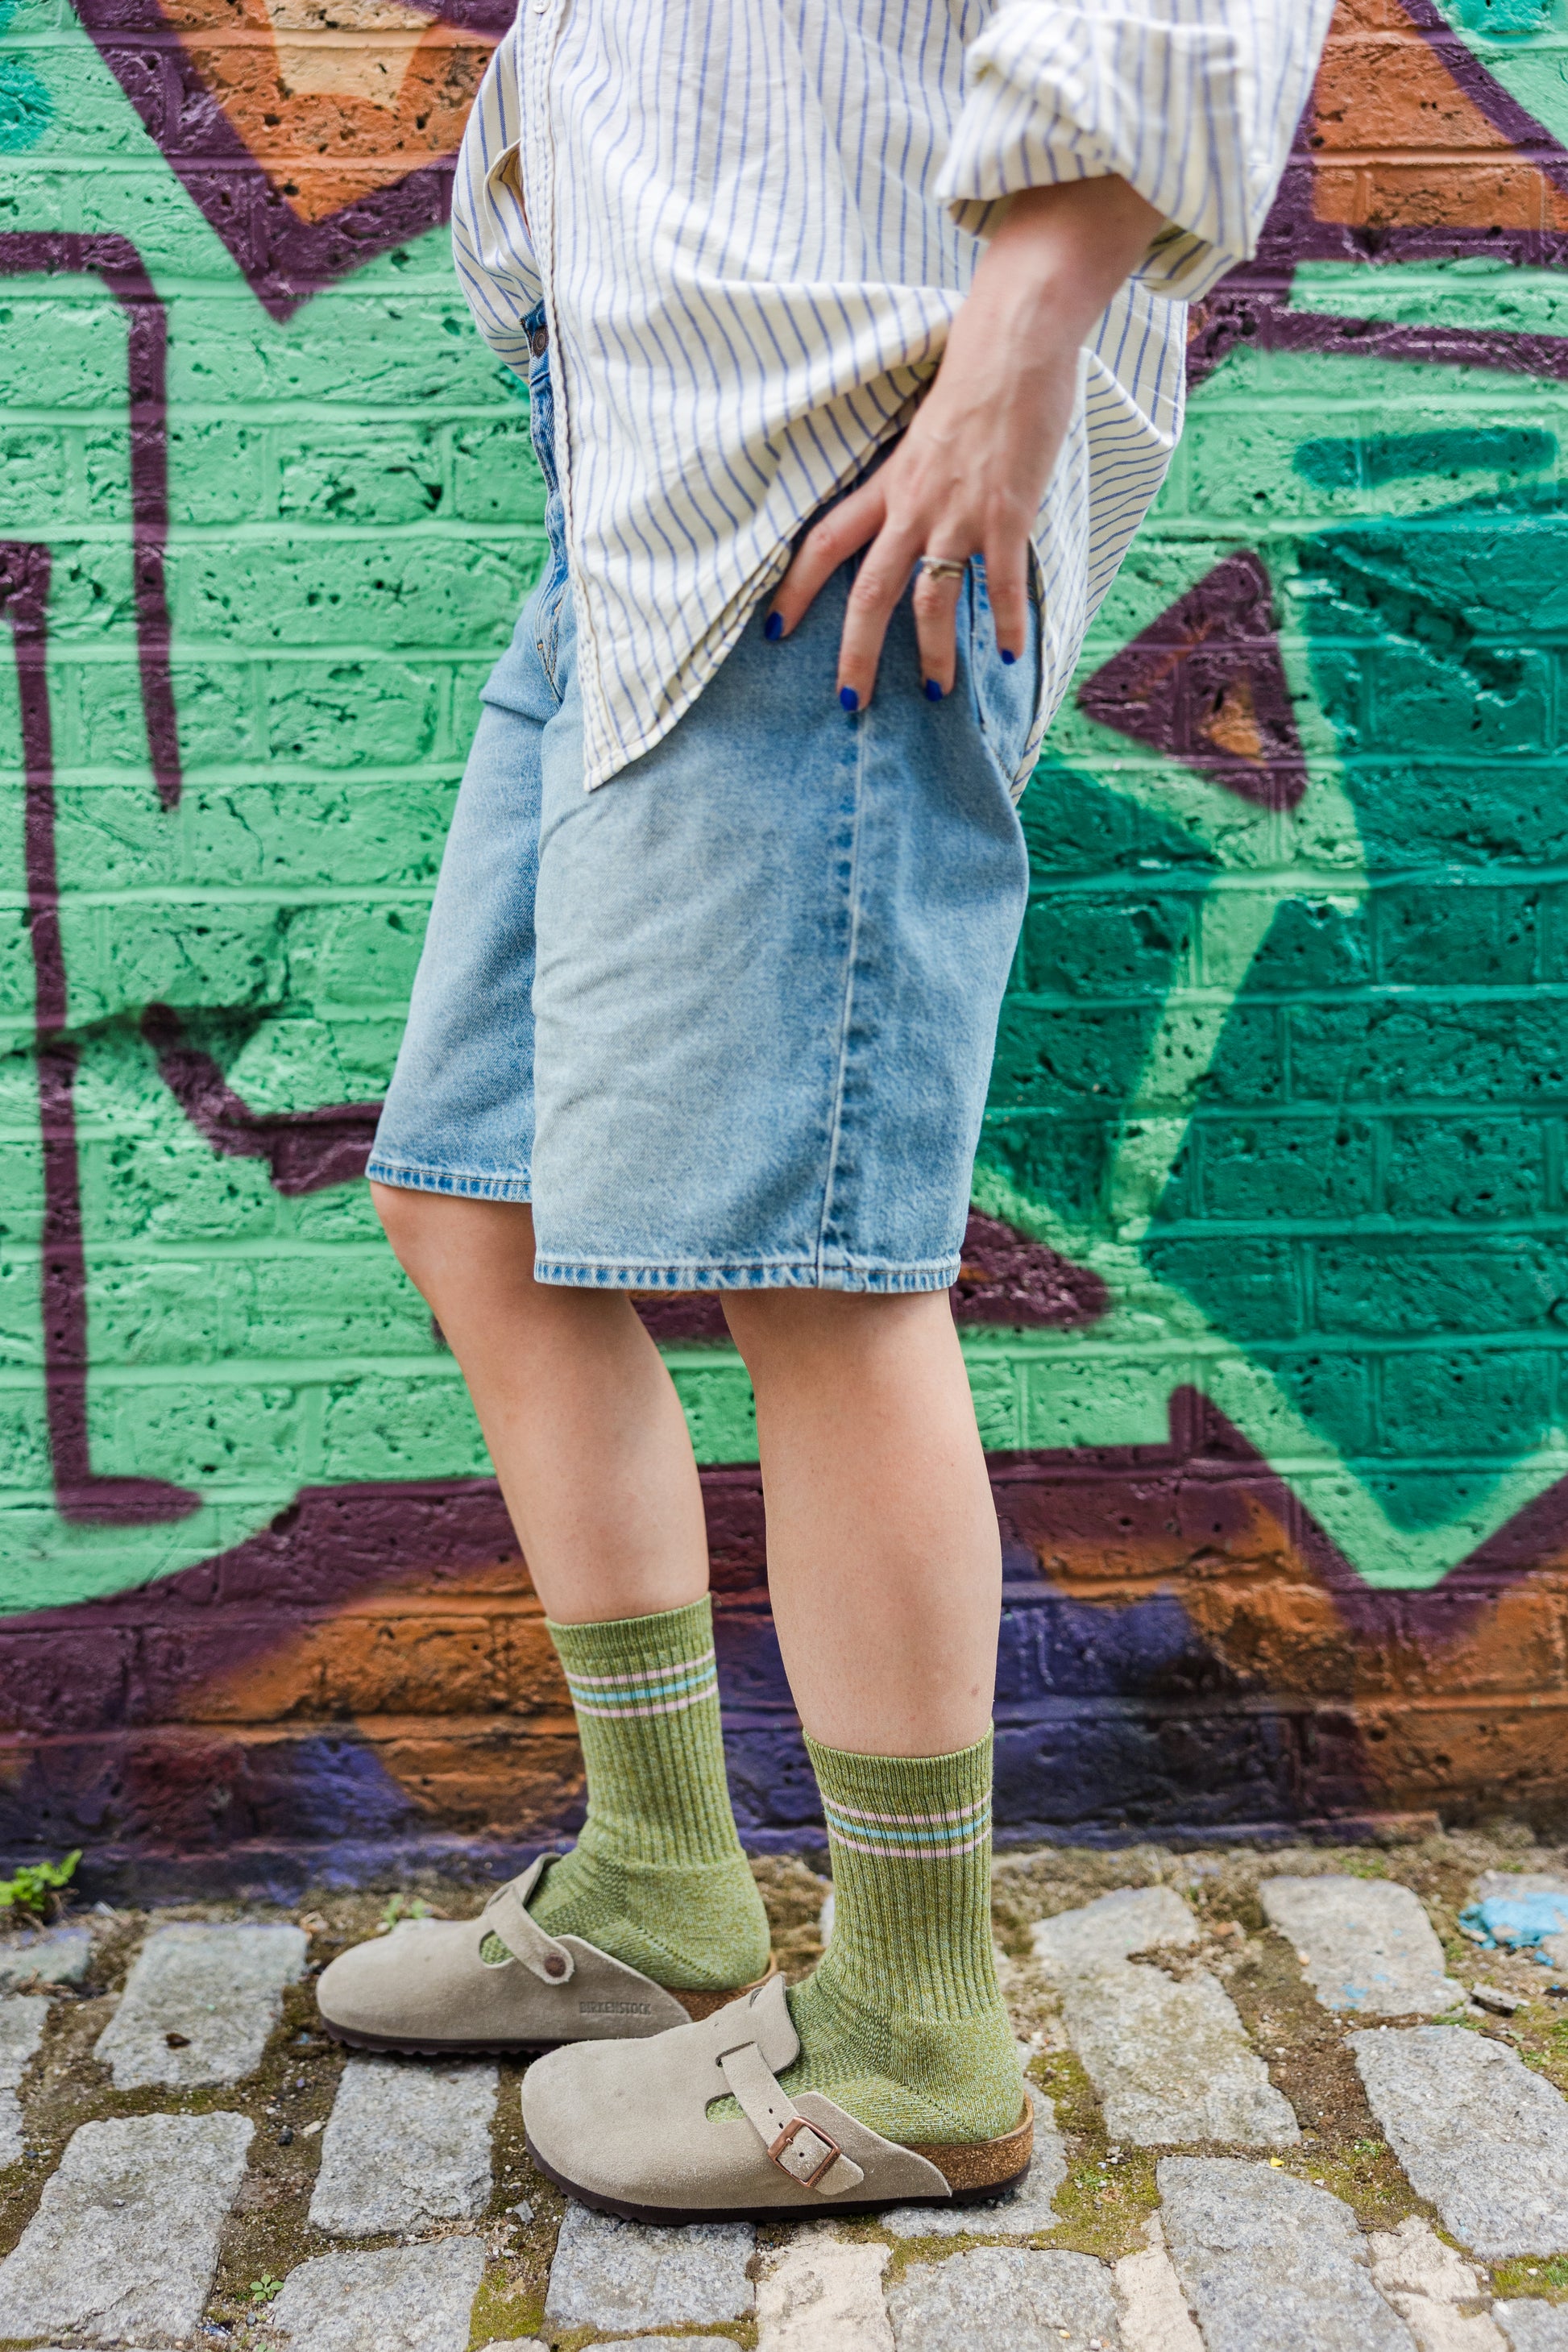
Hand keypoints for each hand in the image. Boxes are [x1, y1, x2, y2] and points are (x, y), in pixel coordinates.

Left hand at [766, 176, 1161, 709]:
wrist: (1013, 343)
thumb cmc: (971, 378)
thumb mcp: (922, 433)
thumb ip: (912, 477)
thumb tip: (909, 510)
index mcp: (886, 485)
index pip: (822, 543)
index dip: (795, 589)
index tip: (774, 629)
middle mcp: (912, 506)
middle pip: (869, 593)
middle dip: (857, 654)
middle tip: (851, 703)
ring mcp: (959, 515)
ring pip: (932, 602)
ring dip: (936, 654)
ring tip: (938, 691)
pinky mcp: (1006, 516)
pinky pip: (1003, 586)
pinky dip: (1006, 625)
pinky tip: (1010, 656)